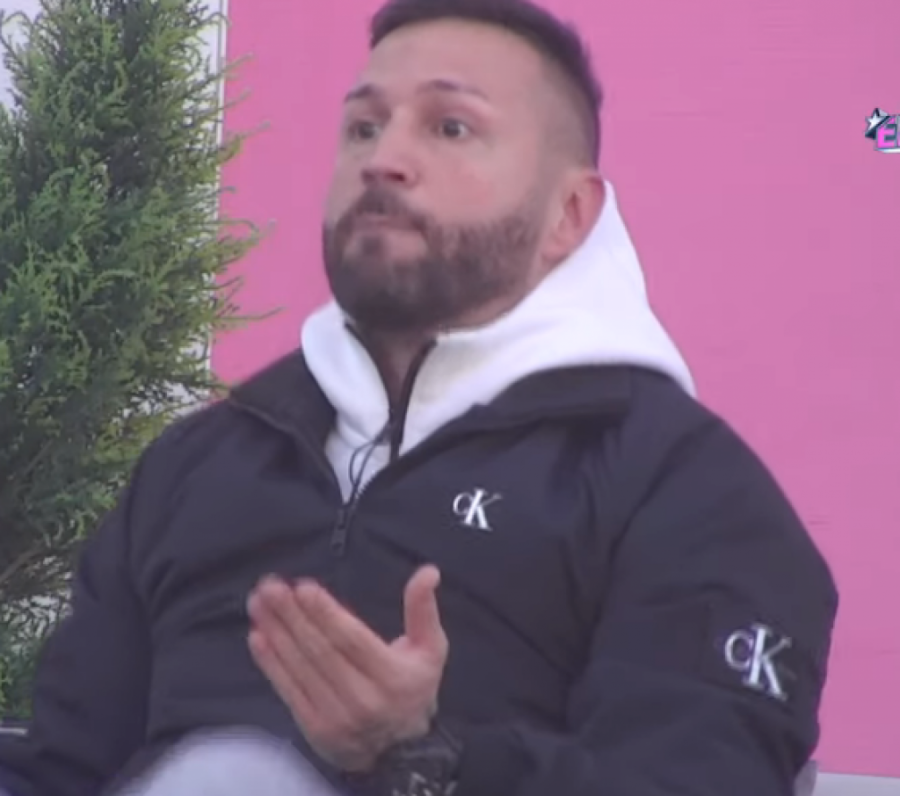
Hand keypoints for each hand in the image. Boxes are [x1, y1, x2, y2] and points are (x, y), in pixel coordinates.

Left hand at [247, 565, 447, 771]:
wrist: (401, 753)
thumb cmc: (413, 687)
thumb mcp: (431, 648)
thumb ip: (424, 609)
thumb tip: (428, 571)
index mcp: (393, 676)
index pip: (351, 640)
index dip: (325, 613)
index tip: (302, 587)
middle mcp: (364, 699)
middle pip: (321, 651)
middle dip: (292, 615)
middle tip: (269, 587)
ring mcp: (337, 718)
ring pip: (301, 668)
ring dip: (276, 632)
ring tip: (258, 603)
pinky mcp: (315, 730)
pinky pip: (289, 691)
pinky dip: (270, 663)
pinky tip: (258, 637)